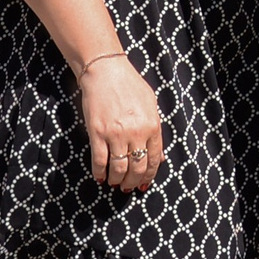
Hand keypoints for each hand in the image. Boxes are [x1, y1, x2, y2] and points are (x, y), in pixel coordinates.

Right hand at [78, 56, 163, 192]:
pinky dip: (99, 172)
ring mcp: (116, 134)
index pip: (154, 160)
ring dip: (117, 180)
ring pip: (119, 169)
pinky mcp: (97, 133)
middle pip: (137, 168)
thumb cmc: (130, 86)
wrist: (106, 71)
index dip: (149, 176)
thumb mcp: (151, 105)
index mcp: (152, 126)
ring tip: (115, 182)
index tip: (143, 184)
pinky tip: (100, 176)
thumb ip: (156, 132)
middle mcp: (136, 132)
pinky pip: (99, 160)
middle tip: (128, 187)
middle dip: (133, 183)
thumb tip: (160, 158)